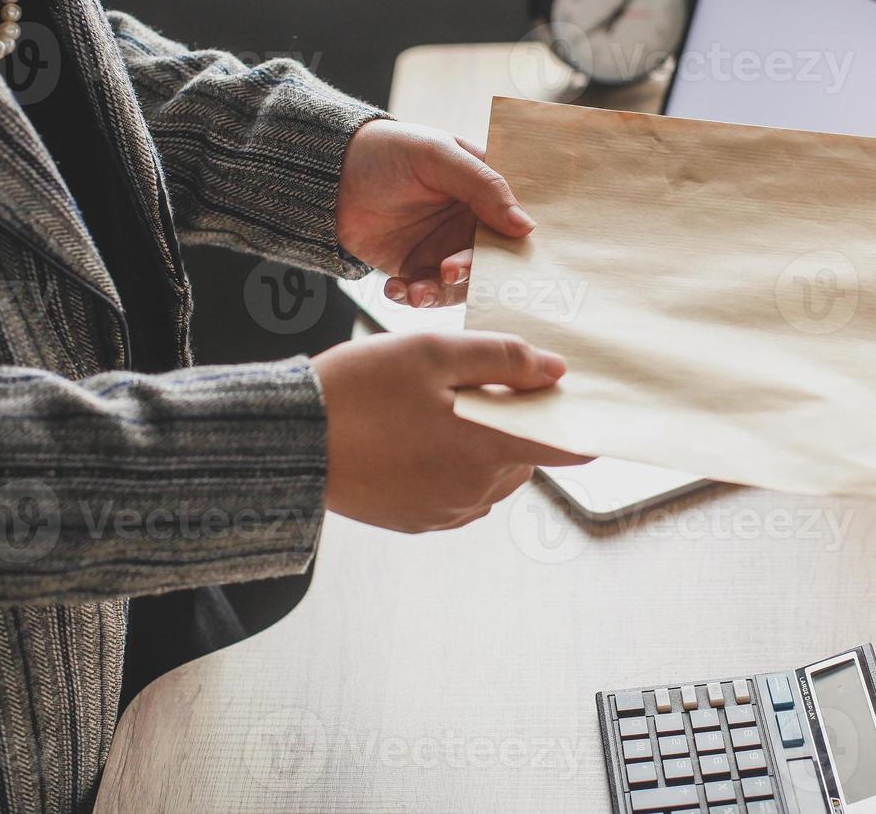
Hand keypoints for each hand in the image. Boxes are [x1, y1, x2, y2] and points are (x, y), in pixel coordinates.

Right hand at [313, 331, 590, 532]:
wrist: (288, 441)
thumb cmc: (359, 389)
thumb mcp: (433, 353)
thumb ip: (502, 359)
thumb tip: (554, 371)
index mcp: (488, 450)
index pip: (565, 450)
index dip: (583, 430)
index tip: (587, 413)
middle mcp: (474, 491)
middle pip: (523, 458)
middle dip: (514, 425)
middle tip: (473, 387)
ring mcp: (444, 511)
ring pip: (491, 476)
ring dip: (483, 447)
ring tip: (436, 410)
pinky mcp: (415, 520)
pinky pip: (457, 494)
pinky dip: (452, 468)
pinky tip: (416, 439)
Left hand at [335, 120, 533, 308]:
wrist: (329, 176)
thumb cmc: (387, 151)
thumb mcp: (438, 157)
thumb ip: (484, 187)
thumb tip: (526, 227)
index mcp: (487, 191)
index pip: (516, 223)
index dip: (516, 244)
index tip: (505, 261)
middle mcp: (472, 224)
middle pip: (491, 261)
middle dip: (473, 272)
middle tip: (449, 269)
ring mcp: (445, 249)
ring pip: (461, 285)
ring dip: (441, 292)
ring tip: (417, 290)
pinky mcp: (417, 270)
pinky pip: (426, 293)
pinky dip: (414, 297)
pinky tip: (396, 290)